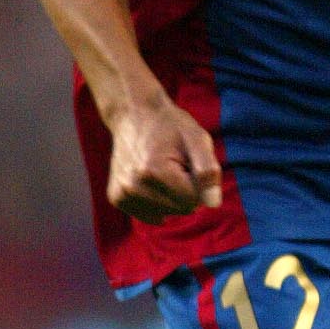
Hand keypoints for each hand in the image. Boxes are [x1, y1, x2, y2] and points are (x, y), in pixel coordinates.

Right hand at [105, 88, 222, 220]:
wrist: (134, 114)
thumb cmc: (171, 126)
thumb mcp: (197, 138)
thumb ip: (208, 170)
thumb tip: (213, 204)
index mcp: (156, 171)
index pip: (195, 200)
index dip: (198, 181)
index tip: (187, 160)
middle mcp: (134, 186)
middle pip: (181, 209)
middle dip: (185, 190)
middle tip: (175, 164)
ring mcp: (122, 194)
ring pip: (166, 214)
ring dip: (171, 196)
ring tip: (162, 170)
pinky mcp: (116, 198)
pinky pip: (150, 214)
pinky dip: (156, 202)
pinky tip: (151, 180)